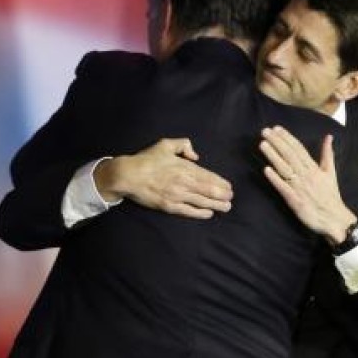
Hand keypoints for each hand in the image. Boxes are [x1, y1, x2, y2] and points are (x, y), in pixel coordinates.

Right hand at [96, 138, 231, 217]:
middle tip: (231, 198)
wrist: (127, 175)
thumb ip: (183, 145)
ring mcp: (177, 195)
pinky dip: (201, 213)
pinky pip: (189, 211)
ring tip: (226, 207)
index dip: (221, 183)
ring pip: (202, 201)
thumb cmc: (146, 160)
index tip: (229, 187)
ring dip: (217, 205)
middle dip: (223, 195)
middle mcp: (184, 182)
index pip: (209, 176)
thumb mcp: (165, 144)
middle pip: (209, 190)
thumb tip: (196, 156)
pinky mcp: (169, 206)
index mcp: (184, 167)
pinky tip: (209, 213)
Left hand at [260, 126, 356, 240]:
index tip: (277, 128)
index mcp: (314, 168)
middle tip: (265, 131)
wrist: (334, 218)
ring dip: (273, 156)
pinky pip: (284, 188)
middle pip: (290, 155)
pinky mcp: (295, 200)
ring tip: (262, 144)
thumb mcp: (331, 173)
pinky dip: (275, 179)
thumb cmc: (331, 196)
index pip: (299, 149)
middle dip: (277, 142)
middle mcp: (306, 175)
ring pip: (285, 169)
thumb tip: (329, 137)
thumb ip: (328, 154)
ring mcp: (300, 188)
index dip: (287, 138)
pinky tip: (266, 170)